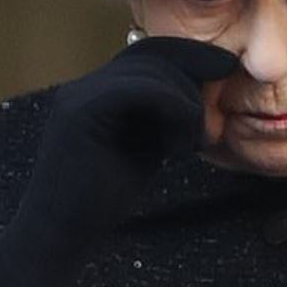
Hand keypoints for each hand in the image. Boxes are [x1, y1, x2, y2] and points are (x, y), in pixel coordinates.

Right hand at [0, 36, 237, 286]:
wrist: (59, 235)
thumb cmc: (103, 196)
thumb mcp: (146, 144)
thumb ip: (165, 115)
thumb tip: (201, 93)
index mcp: (100, 88)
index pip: (150, 51)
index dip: (190, 54)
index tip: (227, 66)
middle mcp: (87, 84)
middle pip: (152, 54)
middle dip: (193, 75)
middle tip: (212, 118)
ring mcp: (80, 95)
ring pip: (150, 69)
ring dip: (186, 102)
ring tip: (193, 141)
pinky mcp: (81, 113)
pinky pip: (140, 89)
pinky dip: (173, 108)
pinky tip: (179, 144)